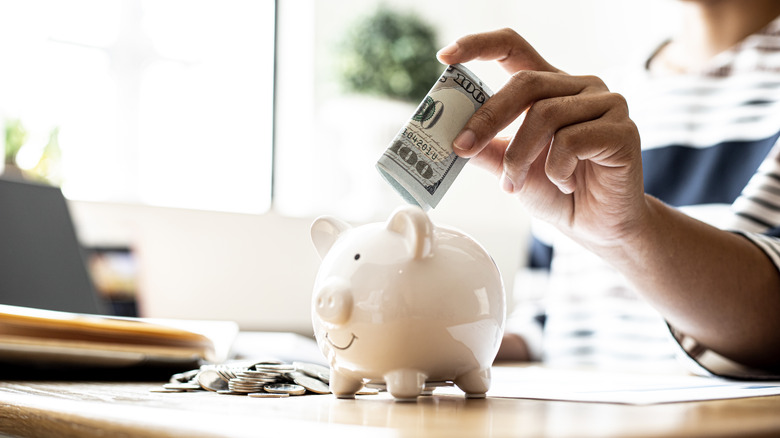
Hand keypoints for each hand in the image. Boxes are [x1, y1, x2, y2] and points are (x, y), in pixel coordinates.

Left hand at [437, 29, 645, 247]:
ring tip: (515, 184)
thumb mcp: (511, 169)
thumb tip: (452, 137)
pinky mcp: (623, 130)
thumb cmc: (557, 192)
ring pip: (545, 114)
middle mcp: (581, 87)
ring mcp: (607, 104)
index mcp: (551, 86)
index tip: (445, 56)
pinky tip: (565, 185)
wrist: (598, 226)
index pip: (515, 48)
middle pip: (526, 82)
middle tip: (462, 147)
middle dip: (487, 117)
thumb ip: (487, 149)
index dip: (479, 45)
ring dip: (519, 156)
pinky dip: (556, 170)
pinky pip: (572, 141)